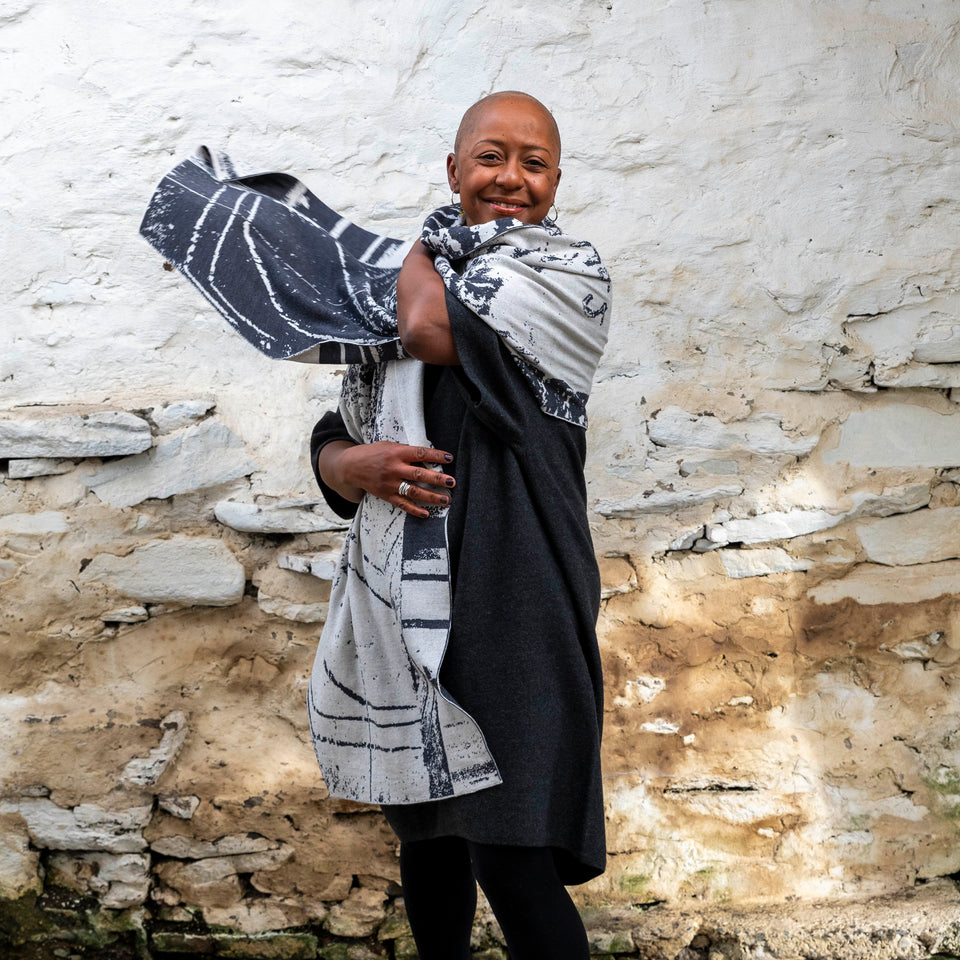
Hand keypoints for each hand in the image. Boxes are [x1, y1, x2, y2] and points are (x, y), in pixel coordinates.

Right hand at [319, 441, 454, 518]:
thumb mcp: (389, 446)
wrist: (350, 467)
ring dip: (431, 497)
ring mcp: (389, 483)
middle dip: (437, 479)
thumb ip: (407, 452)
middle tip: (451, 482)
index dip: (436, 456)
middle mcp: (393, 468)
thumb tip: (428, 460)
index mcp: (396, 453)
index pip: (420, 453)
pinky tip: (426, 514)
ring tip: (446, 500)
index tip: (450, 458)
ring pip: (413, 491)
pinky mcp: (385, 495)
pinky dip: (414, 510)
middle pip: (419, 474)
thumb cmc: (373, 453)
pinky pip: (402, 504)